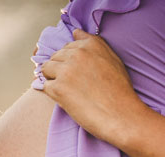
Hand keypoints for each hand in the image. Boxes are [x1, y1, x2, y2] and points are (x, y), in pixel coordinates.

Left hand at [40, 28, 148, 145]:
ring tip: (69, 91)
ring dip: (53, 79)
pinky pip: (44, 86)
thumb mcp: (112, 59)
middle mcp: (77, 54)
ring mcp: (66, 70)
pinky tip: (65, 99)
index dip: (71, 60)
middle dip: (60, 68)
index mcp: (91, 44)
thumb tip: (75, 32)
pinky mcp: (57, 88)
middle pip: (55, 56)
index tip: (77, 71)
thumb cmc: (119, 91)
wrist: (121, 115)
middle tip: (74, 85)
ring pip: (46, 69)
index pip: (68, 45)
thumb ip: (92, 44)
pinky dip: (51, 93)